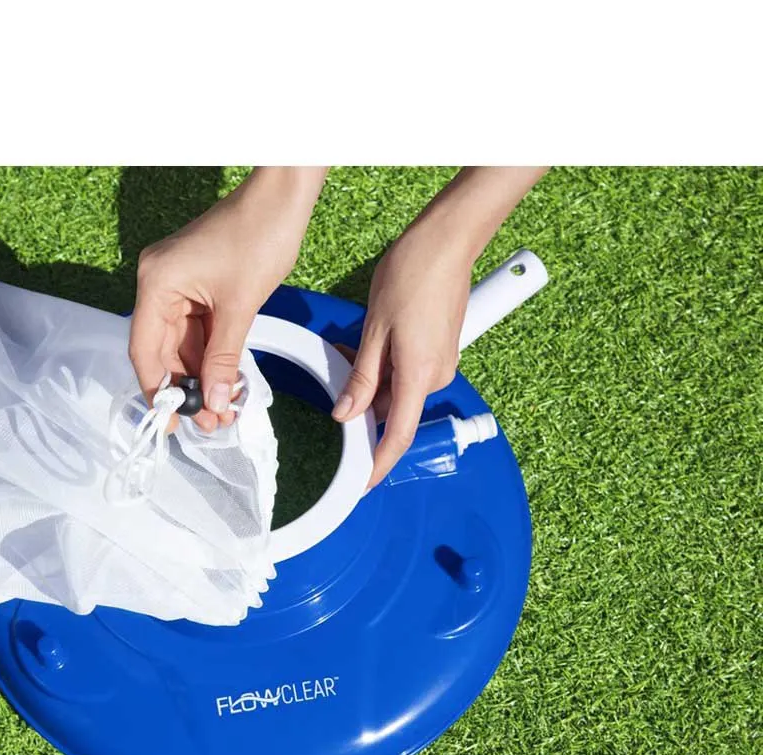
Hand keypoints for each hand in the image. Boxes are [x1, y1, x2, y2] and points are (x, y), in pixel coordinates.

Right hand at [129, 167, 326, 432]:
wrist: (282, 198)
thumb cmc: (258, 235)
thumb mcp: (240, 306)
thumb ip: (224, 358)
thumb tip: (216, 401)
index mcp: (156, 283)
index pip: (144, 349)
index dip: (158, 390)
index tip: (173, 421)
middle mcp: (158, 285)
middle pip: (162, 352)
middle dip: (186, 389)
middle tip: (209, 424)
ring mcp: (178, 286)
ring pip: (182, 346)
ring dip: (202, 378)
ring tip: (223, 412)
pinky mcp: (197, 288)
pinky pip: (199, 333)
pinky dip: (212, 358)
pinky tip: (226, 384)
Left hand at [332, 231, 471, 487]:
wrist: (448, 242)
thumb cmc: (411, 276)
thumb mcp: (374, 331)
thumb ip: (361, 379)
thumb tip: (345, 415)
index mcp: (419, 376)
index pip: (398, 436)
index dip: (378, 465)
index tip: (361, 484)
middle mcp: (436, 376)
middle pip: (395, 413)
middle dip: (363, 410)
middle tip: (335, 390)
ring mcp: (441, 363)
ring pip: (398, 391)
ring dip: (371, 385)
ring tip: (347, 357)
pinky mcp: (439, 350)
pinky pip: (408, 373)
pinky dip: (384, 370)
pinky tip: (365, 349)